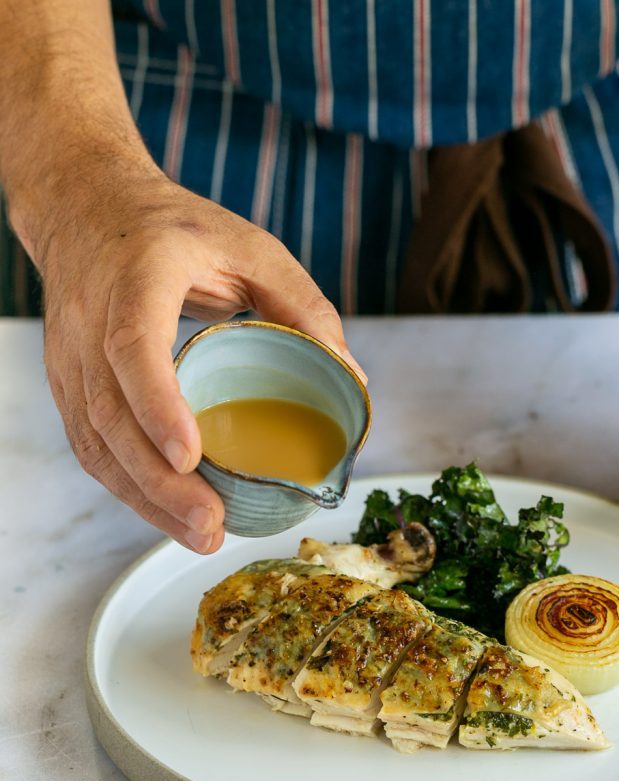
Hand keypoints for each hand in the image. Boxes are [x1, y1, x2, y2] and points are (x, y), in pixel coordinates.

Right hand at [32, 164, 364, 554]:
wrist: (87, 208)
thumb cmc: (174, 229)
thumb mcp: (250, 247)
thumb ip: (302, 304)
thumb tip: (352, 377)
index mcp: (137, 276)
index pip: (133, 344)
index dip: (156, 403)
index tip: (191, 454)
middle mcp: (91, 319)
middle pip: (111, 414)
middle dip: (160, 481)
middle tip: (212, 525)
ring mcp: (70, 356)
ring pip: (96, 441)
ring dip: (144, 498)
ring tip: (199, 535)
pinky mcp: (67, 382)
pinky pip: (91, 445)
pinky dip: (126, 487)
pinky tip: (166, 514)